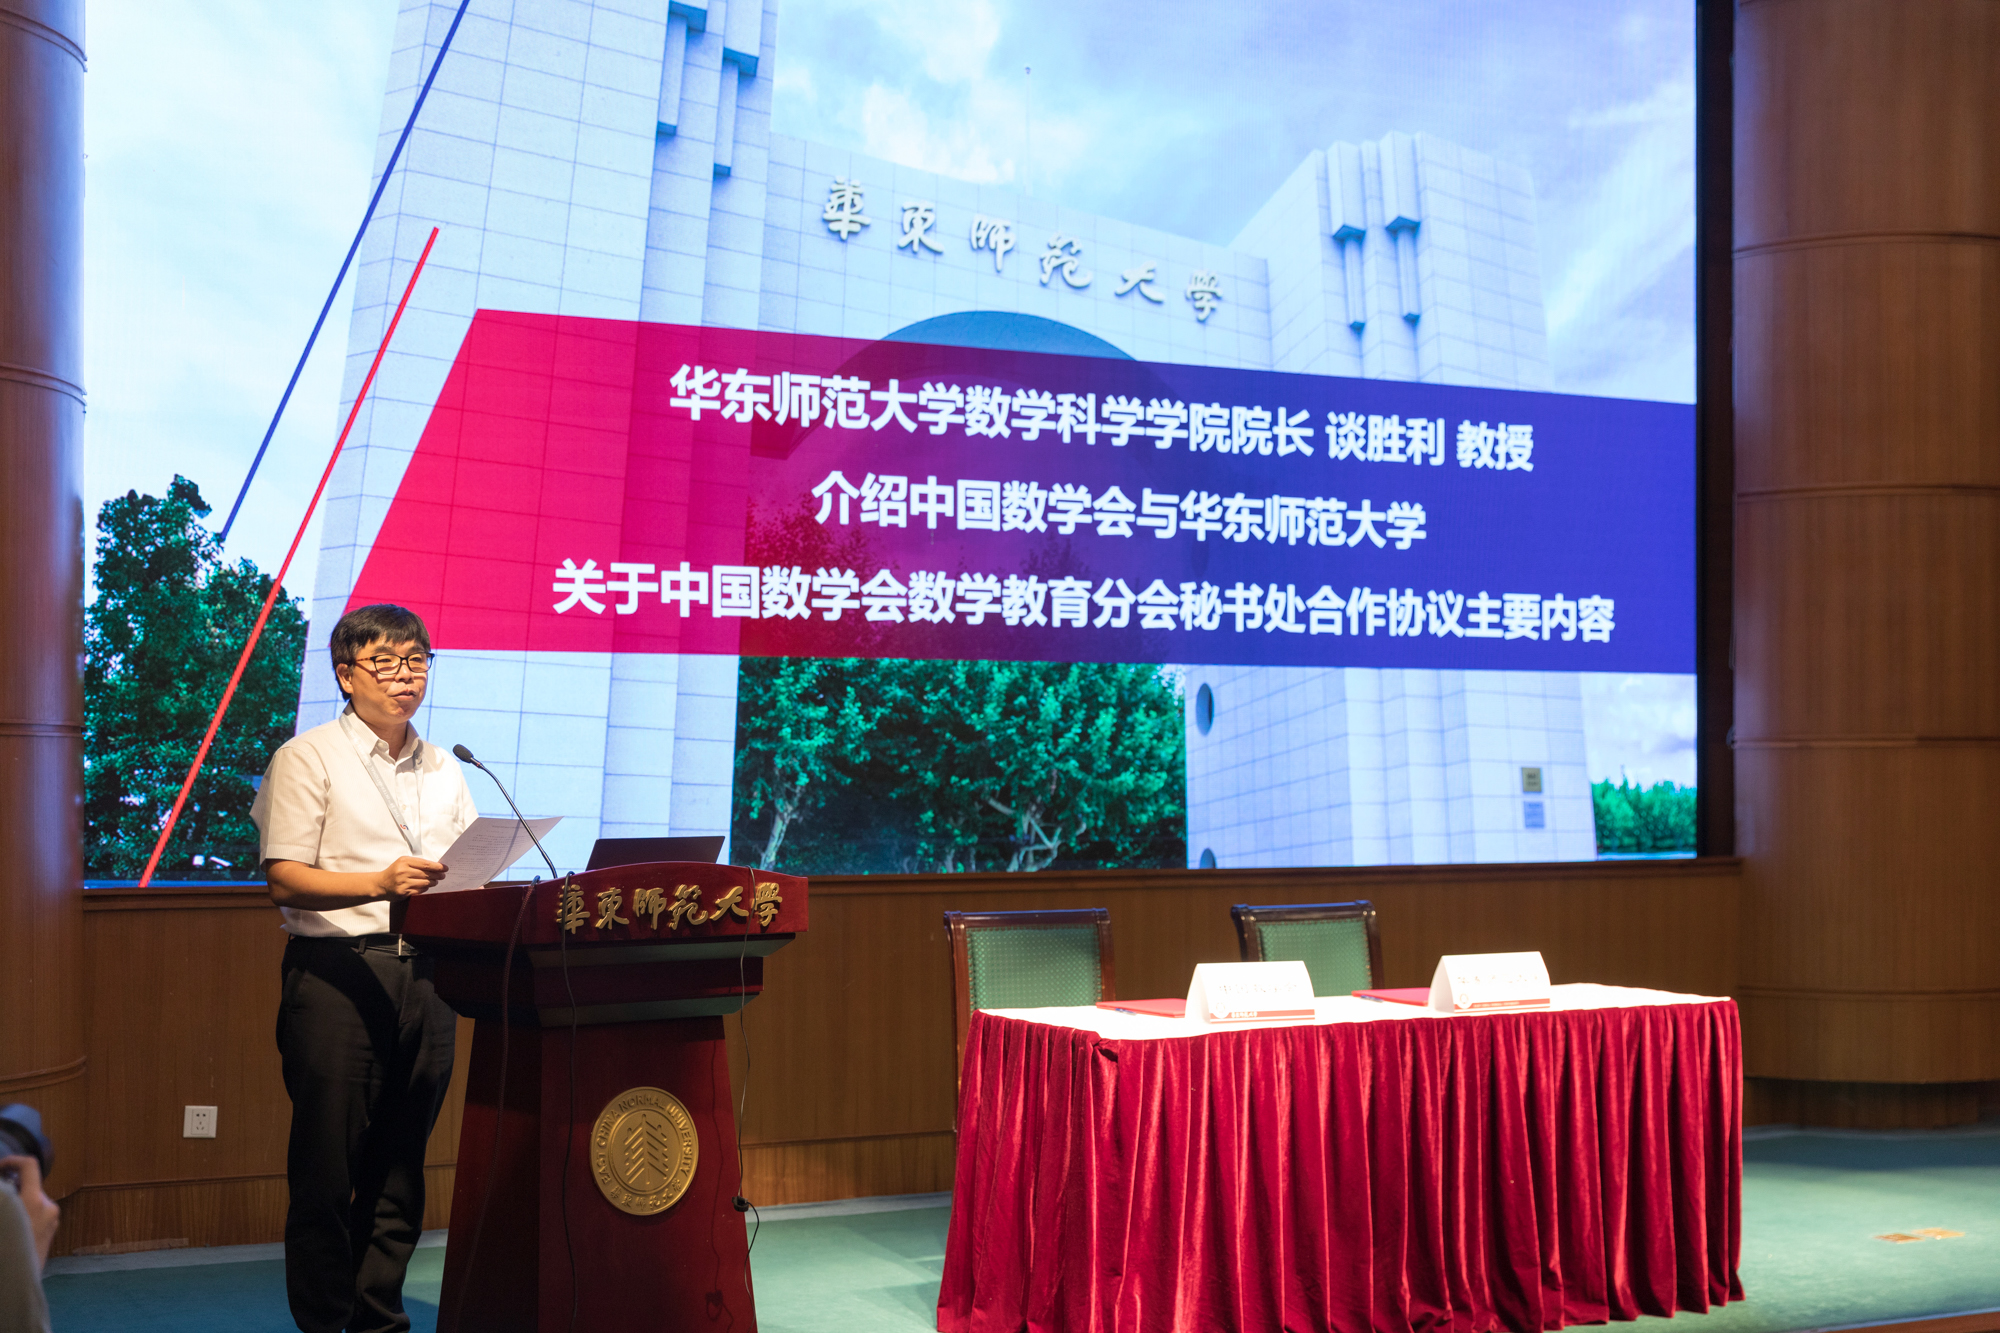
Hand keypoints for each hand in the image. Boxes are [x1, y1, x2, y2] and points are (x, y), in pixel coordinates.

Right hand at [1, 1155, 58, 1270]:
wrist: (16, 1284)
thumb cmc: (6, 1250)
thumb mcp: (3, 1218)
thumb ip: (3, 1198)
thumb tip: (3, 1187)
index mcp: (34, 1201)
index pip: (30, 1166)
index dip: (13, 1160)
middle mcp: (48, 1207)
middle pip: (28, 1185)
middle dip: (9, 1187)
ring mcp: (52, 1219)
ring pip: (30, 1201)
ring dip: (14, 1203)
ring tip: (3, 1217)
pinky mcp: (51, 1231)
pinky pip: (35, 1214)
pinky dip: (21, 1214)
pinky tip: (9, 1227)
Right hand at [377, 856, 445, 897]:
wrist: (380, 884)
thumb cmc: (394, 872)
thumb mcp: (403, 863)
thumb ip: (416, 863)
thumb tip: (435, 866)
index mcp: (404, 861)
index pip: (425, 864)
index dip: (437, 867)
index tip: (445, 868)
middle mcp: (403, 871)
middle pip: (426, 874)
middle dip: (437, 875)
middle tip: (443, 876)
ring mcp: (403, 882)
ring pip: (424, 883)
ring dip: (433, 882)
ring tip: (436, 881)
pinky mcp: (403, 892)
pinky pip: (419, 891)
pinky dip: (425, 889)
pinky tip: (427, 887)